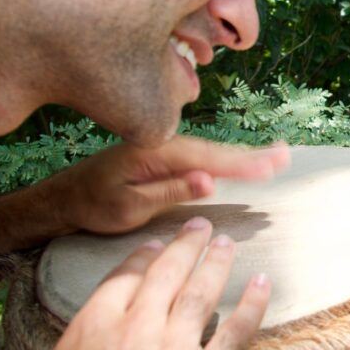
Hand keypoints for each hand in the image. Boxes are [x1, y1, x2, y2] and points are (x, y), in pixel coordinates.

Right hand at [24, 216, 270, 349]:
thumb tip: (78, 346)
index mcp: (94, 328)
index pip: (123, 279)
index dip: (143, 258)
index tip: (157, 244)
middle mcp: (137, 329)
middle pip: (166, 275)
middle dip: (185, 247)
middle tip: (200, 226)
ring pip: (200, 293)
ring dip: (216, 263)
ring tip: (227, 244)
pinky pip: (235, 332)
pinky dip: (252, 305)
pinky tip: (262, 283)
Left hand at [42, 136, 289, 234]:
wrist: (64, 197)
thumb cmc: (92, 205)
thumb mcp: (128, 206)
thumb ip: (169, 192)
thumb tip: (210, 182)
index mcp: (156, 152)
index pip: (208, 158)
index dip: (242, 163)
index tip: (270, 166)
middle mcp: (164, 144)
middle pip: (216, 150)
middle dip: (252, 155)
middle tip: (285, 157)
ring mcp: (165, 149)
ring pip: (212, 153)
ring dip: (244, 156)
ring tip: (276, 157)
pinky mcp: (165, 157)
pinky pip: (202, 158)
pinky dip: (226, 160)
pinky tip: (243, 162)